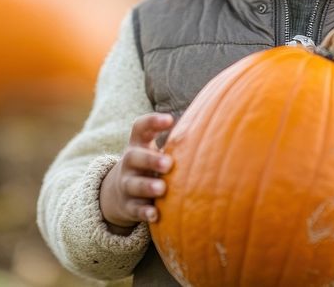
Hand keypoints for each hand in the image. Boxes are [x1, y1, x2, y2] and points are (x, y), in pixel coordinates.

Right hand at [99, 112, 174, 233]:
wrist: (119, 193)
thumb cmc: (149, 166)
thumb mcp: (154, 151)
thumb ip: (176, 143)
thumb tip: (214, 131)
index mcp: (138, 145)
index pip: (140, 128)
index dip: (152, 122)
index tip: (170, 119)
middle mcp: (130, 163)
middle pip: (134, 157)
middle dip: (150, 160)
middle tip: (168, 163)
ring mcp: (126, 185)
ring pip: (133, 184)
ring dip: (147, 186)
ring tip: (162, 188)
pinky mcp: (128, 206)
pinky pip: (135, 209)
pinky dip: (144, 212)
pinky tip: (155, 215)